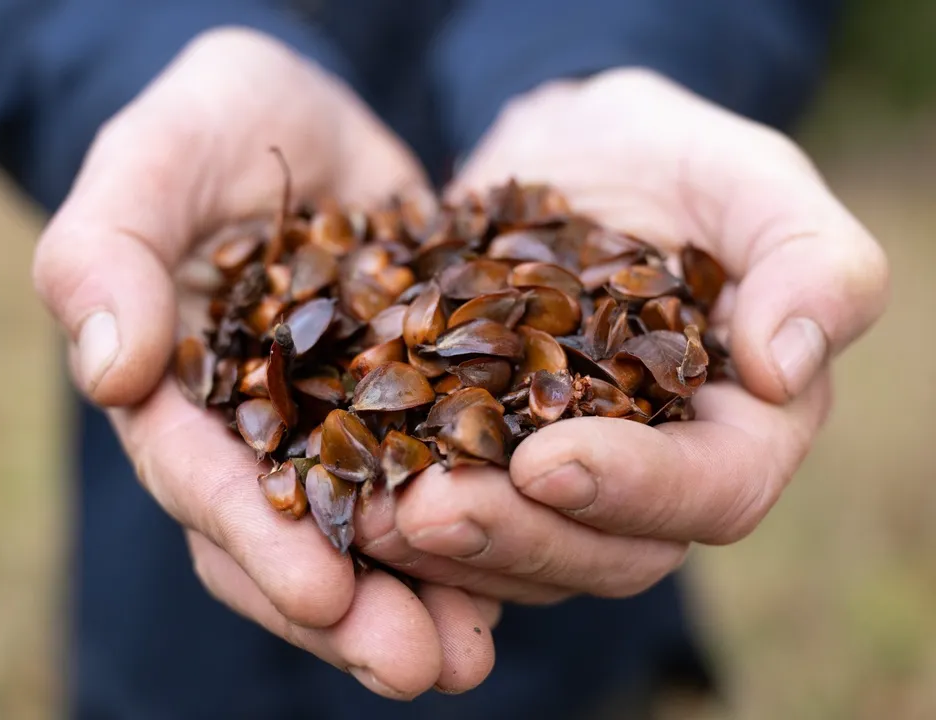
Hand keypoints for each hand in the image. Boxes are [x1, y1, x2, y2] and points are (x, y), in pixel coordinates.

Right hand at [32, 28, 495, 697]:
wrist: (314, 116)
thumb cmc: (220, 120)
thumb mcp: (158, 156)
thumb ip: (112, 248)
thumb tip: (111, 370)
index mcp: (185, 393)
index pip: (207, 482)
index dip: (259, 540)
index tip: (322, 593)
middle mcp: (261, 432)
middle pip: (292, 538)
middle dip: (348, 611)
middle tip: (418, 668)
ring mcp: (340, 427)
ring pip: (370, 533)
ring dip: (420, 600)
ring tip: (469, 657)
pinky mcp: (414, 406)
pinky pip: (439, 482)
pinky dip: (475, 536)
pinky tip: (517, 584)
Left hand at [360, 69, 888, 598]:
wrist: (564, 161)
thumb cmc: (668, 159)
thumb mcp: (748, 180)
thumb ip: (810, 262)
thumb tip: (787, 370)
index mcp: (740, 425)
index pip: (713, 491)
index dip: (636, 491)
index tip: (547, 462)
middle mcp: (658, 474)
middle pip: (608, 550)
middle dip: (518, 536)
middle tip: (426, 512)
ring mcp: (566, 478)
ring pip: (524, 554)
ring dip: (449, 549)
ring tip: (372, 512)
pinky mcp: (489, 464)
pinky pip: (455, 515)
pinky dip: (403, 517)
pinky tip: (348, 498)